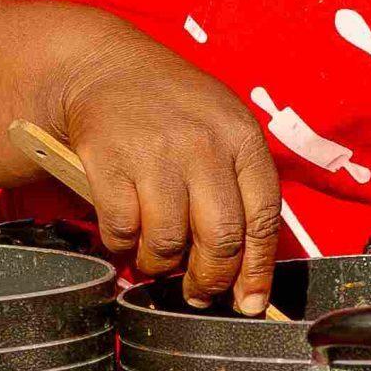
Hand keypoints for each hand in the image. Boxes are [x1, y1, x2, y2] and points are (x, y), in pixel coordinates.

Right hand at [58, 62, 282, 314]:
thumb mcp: (222, 128)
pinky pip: (122, 231)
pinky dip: (122, 247)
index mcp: (242, 137)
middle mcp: (204, 144)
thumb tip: (248, 273)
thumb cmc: (173, 108)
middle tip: (198, 294)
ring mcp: (156, 153)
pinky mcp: (109, 161)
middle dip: (210, 281)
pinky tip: (125, 237)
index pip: (262, 219)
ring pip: (168, 244)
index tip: (249, 303)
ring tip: (156, 261)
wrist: (107, 68)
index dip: (257, 271)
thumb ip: (239, 188)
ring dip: (159, 266)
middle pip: (219, 240)